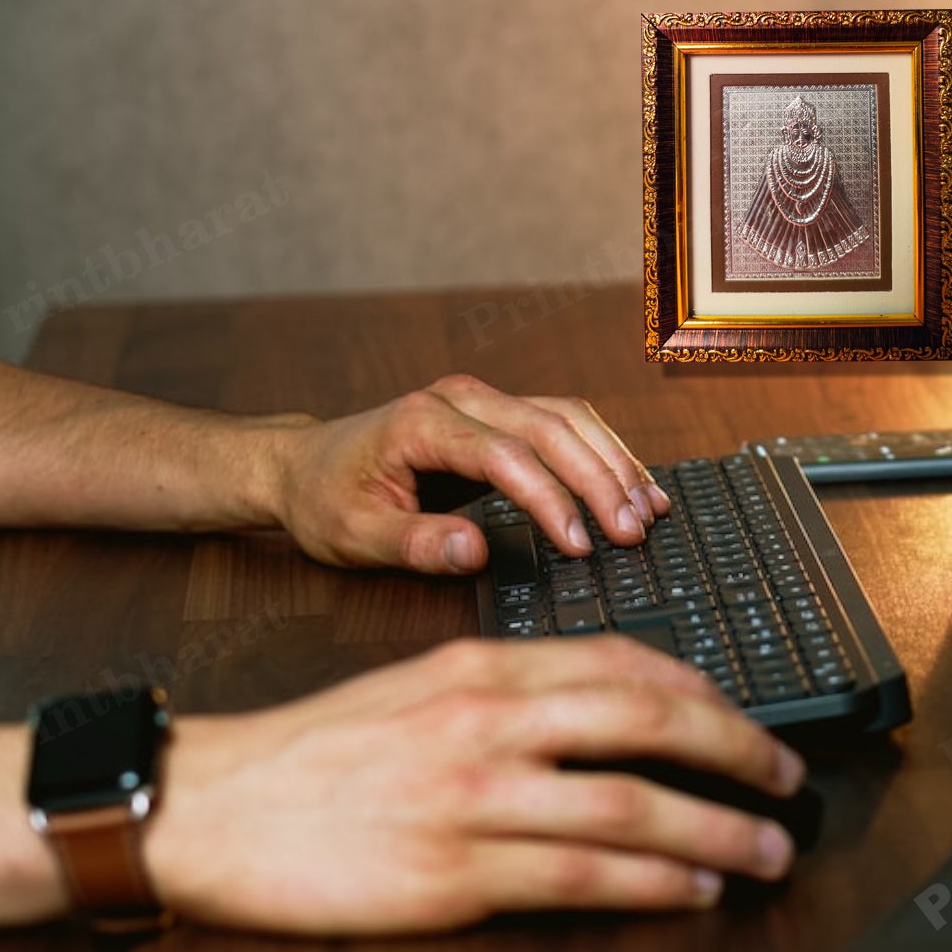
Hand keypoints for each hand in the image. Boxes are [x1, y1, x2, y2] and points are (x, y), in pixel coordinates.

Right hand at [144, 635, 802, 932]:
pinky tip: (690, 888)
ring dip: (716, 828)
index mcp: (485, 664)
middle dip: (737, 748)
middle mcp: (490, 718)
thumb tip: (610, 699)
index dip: (703, 690)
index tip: (744, 715)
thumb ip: (514, 686)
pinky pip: (578, 874)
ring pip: (630, 803)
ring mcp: (474, 796)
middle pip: (648, 721)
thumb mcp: (423, 681)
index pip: (623, 661)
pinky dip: (650, 881)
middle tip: (788, 777)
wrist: (217, 804)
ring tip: (766, 847)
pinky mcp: (453, 873)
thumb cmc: (319, 747)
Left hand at [269, 373, 673, 575]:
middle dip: (599, 480)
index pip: (506, 455)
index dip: (551, 499)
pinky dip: (603, 452)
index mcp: (423, 422)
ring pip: (568, 417)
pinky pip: (563, 423)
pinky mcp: (499, 413)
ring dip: (612, 461)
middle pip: (551, 427)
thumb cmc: (325, 500)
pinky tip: (632, 484)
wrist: (303, 464)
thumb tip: (473, 553)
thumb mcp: (352, 535)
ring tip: (648, 510)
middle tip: (632, 531)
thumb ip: (413, 544)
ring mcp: (483, 400)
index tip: (580, 545)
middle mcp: (461, 398)